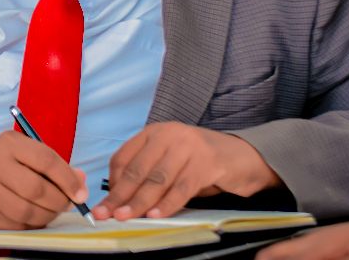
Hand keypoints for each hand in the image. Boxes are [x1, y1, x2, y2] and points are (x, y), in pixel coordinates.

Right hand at [0, 132, 87, 228]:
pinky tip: (36, 217)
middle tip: (68, 204)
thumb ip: (52, 163)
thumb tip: (81, 181)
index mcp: (8, 144)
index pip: (46, 160)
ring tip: (53, 211)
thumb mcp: (21, 152)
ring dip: (48, 216)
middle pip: (37, 189)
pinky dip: (33, 225)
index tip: (81, 193)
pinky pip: (16, 226)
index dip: (68, 179)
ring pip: (27, 212)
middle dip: (60, 201)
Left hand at [92, 122, 280, 220]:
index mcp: (155, 132)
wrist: (242, 157)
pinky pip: (182, 187)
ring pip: (158, 179)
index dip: (113, 182)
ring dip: (140, 201)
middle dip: (121, 195)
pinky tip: (156, 215)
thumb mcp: (169, 161)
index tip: (106, 202)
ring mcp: (189, 146)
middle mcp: (170, 134)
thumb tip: (119, 197)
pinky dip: (167, 204)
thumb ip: (148, 173)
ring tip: (127, 217)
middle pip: (138, 169)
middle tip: (107, 214)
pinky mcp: (208, 162)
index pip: (124, 156)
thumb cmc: (200, 161)